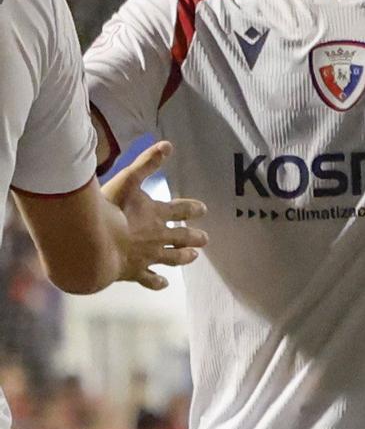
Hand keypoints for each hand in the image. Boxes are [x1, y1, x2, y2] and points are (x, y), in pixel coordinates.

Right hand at [102, 142, 205, 290]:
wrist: (94, 245)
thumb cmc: (109, 211)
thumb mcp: (127, 181)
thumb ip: (147, 163)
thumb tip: (168, 144)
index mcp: (156, 213)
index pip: (180, 209)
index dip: (192, 209)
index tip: (203, 210)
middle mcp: (157, 236)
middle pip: (181, 237)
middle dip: (194, 237)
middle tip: (205, 239)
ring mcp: (147, 256)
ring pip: (171, 258)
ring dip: (183, 257)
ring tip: (193, 258)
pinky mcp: (133, 272)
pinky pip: (149, 279)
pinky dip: (157, 282)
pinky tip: (164, 284)